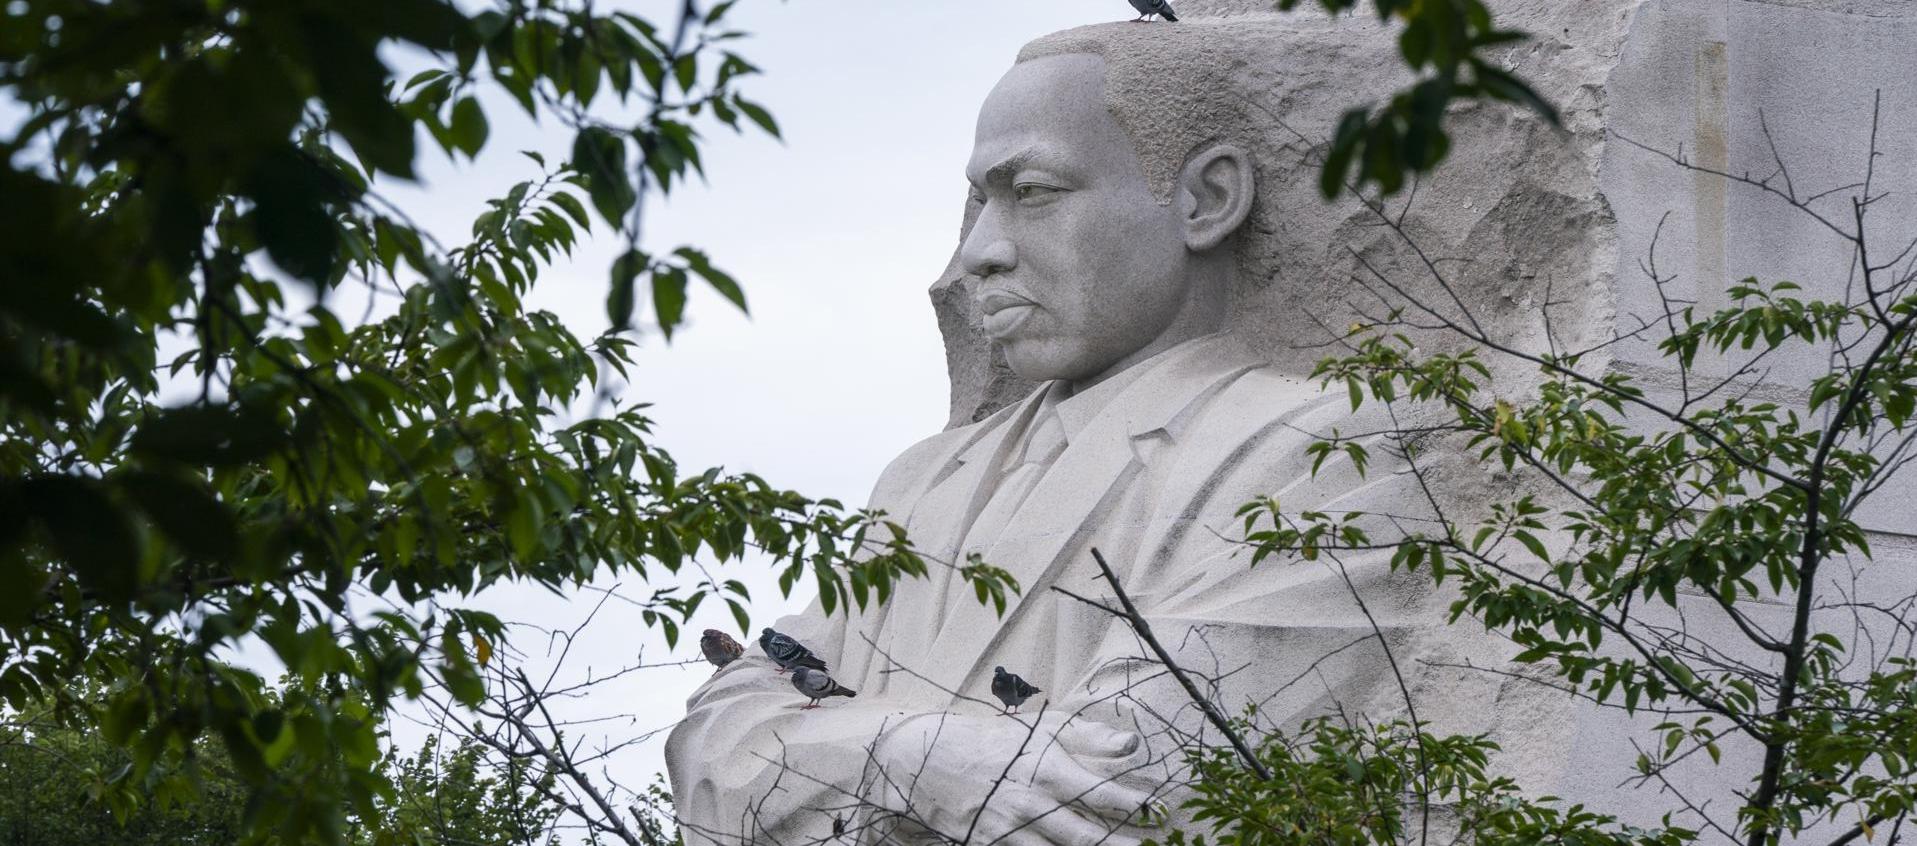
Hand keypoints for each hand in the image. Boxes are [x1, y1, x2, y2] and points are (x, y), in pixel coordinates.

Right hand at [855, 710, 1156, 844]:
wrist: (926, 760)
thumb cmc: (992, 741)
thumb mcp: (1038, 729)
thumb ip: (1086, 738)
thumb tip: (1131, 744)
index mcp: (1045, 770)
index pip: (1099, 793)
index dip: (1134, 804)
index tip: (1160, 809)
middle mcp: (1030, 804)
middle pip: (1084, 835)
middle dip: (1119, 845)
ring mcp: (1009, 830)